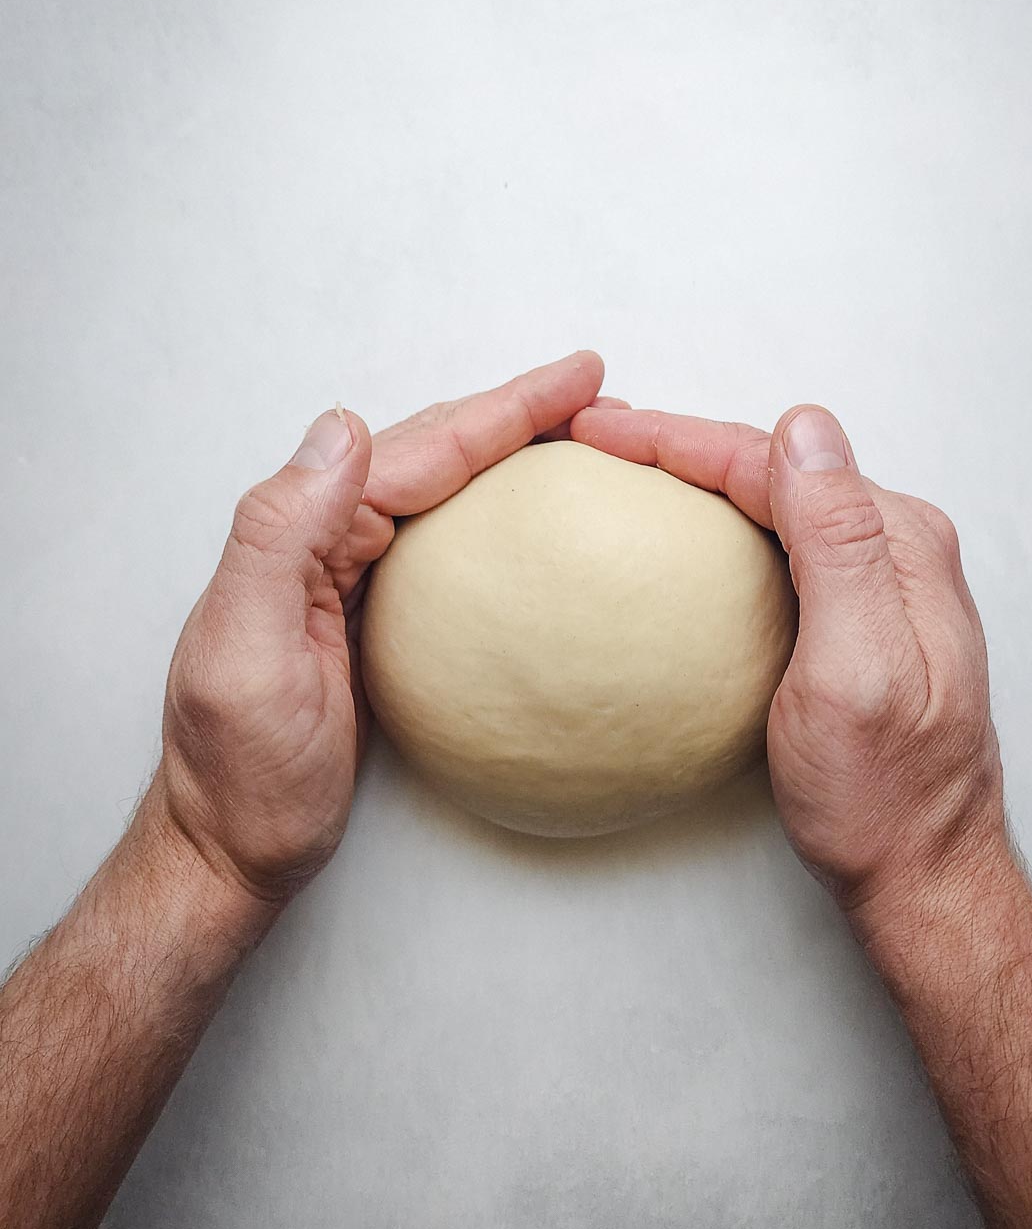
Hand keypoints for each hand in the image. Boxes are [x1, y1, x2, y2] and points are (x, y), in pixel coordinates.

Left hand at [153, 352, 622, 904]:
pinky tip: (528, 517)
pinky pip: (443, 543)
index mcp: (303, 535)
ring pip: (444, 491)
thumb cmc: (240, 774)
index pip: (418, 449)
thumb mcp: (246, 655)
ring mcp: (352, 578)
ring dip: (512, 455)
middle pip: (437, 453)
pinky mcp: (374, 617)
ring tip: (583, 436)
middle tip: (602, 395)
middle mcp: (326, 542)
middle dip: (519, 416)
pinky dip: (492, 516)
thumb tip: (342, 426)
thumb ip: (279, 534)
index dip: (504, 409)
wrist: (231, 850)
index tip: (579, 379)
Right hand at [571, 402, 1005, 911]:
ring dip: (700, 476)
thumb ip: (839, 543)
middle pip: (773, 469)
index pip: (773, 461)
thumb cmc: (884, 793)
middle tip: (596, 438)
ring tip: (629, 467)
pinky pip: (783, 543)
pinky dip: (724, 524)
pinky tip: (688, 535)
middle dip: (682, 444)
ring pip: (775, 502)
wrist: (921, 873)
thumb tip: (805, 429)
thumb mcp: (855, 668)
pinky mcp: (860, 617)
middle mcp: (897, 549)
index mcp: (899, 545)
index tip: (599, 431)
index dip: (678, 437)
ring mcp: (882, 582)